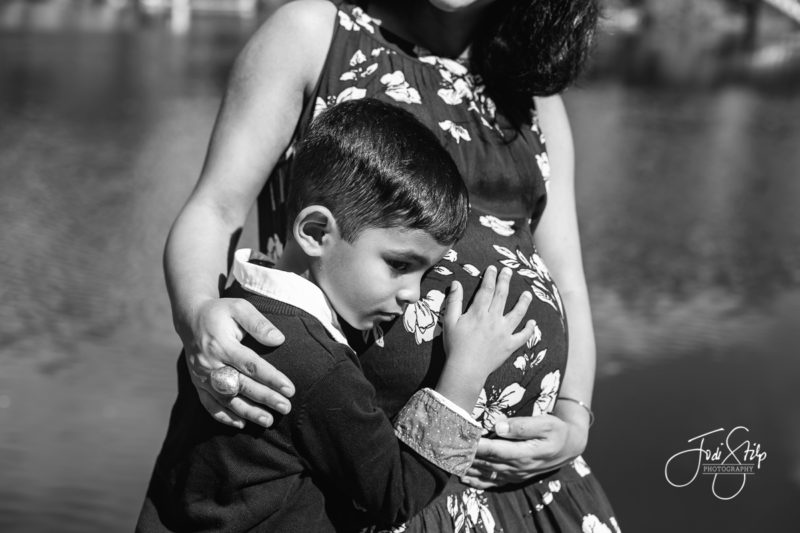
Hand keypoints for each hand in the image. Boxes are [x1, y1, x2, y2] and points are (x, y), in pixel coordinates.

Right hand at [182, 297, 294, 427]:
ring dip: (247, 412)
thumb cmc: (221, 312)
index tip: (290, 389)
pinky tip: (242, 424)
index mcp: (221, 344)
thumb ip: (258, 324)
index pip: (251, 365)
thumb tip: (279, 340)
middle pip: (241, 385)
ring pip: (226, 399)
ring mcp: (201, 376)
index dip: (271, 378)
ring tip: (268, 421)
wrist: (190, 317)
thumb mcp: (240, 308)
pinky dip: (224, 416)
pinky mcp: (197, 383)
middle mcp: (209, 363)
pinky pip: (209, 404)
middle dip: (265, 398)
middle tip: (286, 407)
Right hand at [442, 266, 535, 378]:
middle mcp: (493, 320)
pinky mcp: (510, 345)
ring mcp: (504, 332)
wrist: (466, 369)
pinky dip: (529, 329)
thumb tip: (456, 283)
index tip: (493, 268)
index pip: (486, 290)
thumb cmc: (455, 345)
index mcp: (478, 313)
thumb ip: (453, 301)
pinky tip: (533, 323)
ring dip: (523, 302)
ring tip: (527, 294)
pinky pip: (523, 336)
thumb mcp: (449, 321)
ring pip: (517, 313)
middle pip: (501, 296)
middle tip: (509, 271)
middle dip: (505, 281)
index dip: (490, 277)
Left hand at [460, 409, 588, 488]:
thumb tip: (497, 426)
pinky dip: (478, 481)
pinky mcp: (514, 476)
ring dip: (468, 469)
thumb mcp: (546, 423)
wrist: (569, 446)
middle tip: (445, 450)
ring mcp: (515, 474)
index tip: (458, 439)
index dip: (474, 446)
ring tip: (448, 463)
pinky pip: (493, 482)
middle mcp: (517, 466)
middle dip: (465, 457)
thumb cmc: (557, 430)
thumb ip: (522, 426)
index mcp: (524, 453)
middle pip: (486, 463)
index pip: (493, 450)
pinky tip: (464, 479)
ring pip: (486, 473)